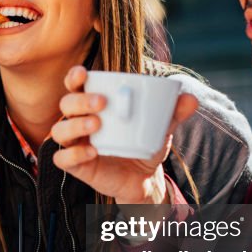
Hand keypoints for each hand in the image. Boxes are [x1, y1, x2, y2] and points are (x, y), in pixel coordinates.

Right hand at [50, 66, 197, 203]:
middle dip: (80, 100)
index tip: (84, 73)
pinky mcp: (77, 166)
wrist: (144, 178)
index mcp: (94, 104)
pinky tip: (92, 152)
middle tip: (102, 103)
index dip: (74, 77)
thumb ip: (173, 113)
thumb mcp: (160, 127)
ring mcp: (76, 143)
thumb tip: (191, 98)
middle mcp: (79, 121)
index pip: (76, 85)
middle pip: (66, 104)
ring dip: (74, 125)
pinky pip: (63, 159)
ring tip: (96, 125)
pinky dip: (74, 154)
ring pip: (60, 130)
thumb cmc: (144, 143)